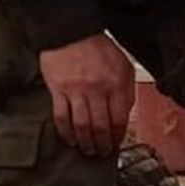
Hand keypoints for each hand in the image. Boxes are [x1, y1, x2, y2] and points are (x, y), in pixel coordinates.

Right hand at [38, 33, 135, 156]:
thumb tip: (126, 115)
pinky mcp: (57, 90)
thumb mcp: (124, 67)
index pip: (120, 119)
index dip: (118, 136)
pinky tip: (70, 140)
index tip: (116, 144)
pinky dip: (66, 132)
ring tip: (88, 150)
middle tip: (102, 153)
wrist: (72, 32)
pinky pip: (61, 117)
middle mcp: (97, 90)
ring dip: (86, 142)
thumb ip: (127, 91)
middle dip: (103, 144)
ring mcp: (76, 91)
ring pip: (82, 125)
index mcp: (117, 85)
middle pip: (101, 126)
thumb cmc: (100, 49)